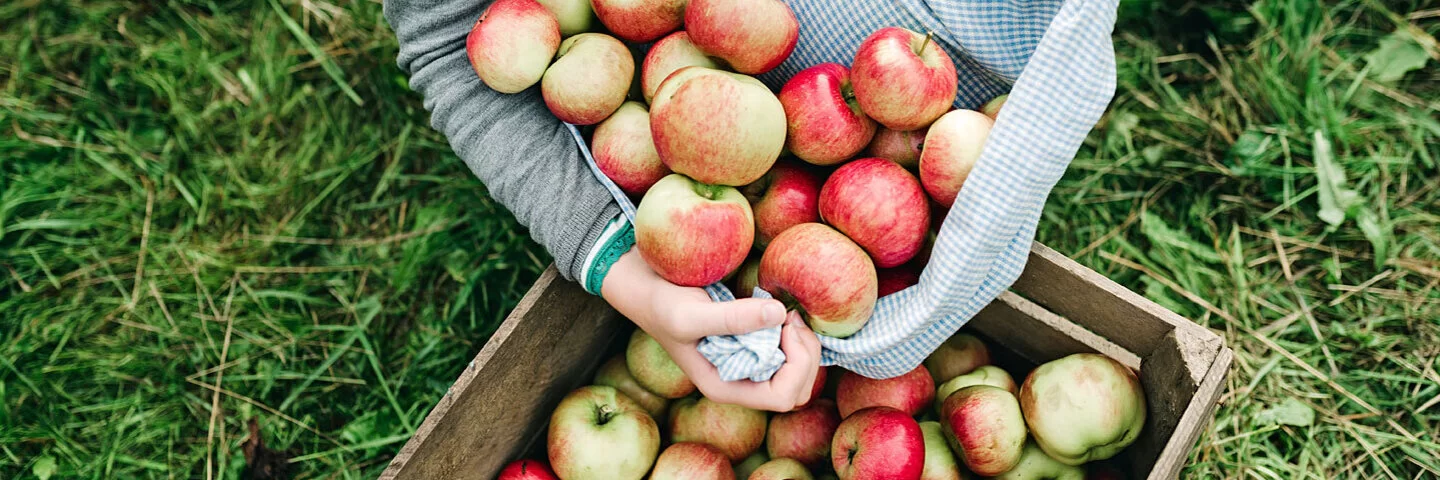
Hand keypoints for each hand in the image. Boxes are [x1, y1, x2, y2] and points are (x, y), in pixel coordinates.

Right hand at [601, 249, 822, 411]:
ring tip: (786, 313)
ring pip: (799, 371)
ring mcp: (747, 363)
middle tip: (790, 318)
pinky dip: (794, 332)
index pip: (782, 397)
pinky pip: (789, 350)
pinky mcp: (752, 343)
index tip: (783, 327)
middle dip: (805, 355)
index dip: (795, 365)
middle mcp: (740, 381)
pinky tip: (780, 310)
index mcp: (726, 387)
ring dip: (803, 343)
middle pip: (798, 389)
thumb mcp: (690, 314)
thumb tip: (779, 314)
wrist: (647, 286)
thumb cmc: (662, 305)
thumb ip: (733, 318)